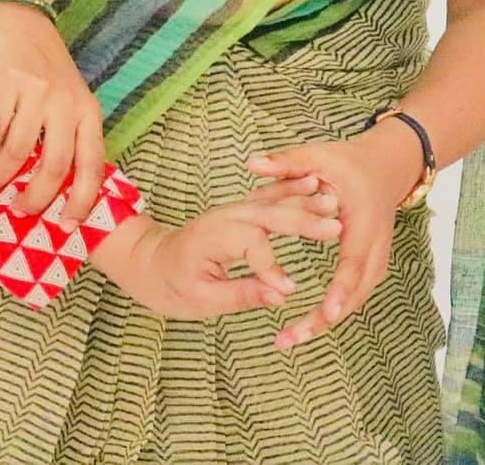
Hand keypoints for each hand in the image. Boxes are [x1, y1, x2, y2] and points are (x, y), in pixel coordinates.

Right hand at [0, 0, 106, 220]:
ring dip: (0, 176)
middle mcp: (67, 104)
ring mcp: (38, 92)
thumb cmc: (43, 65)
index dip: (81, 201)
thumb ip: (67, 133)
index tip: (66, 226)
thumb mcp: (68, 98)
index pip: (92, 166)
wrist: (17, 17)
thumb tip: (56, 187)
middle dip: (34, 197)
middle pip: (54, 166)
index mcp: (88, 112)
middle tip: (18, 210)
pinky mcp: (9, 80)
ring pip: (20, 150)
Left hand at [91, 175, 342, 317]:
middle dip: (302, 220)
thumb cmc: (171, 284)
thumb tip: (280, 296)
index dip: (271, 266)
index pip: (250, 244)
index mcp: (211, 237)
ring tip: (333, 201)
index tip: (291, 290)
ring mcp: (233, 211)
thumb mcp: (201, 299)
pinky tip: (314, 185)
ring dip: (303, 201)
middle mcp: (224, 217)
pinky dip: (291, 191)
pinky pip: (269, 197)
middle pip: (268, 214)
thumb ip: (242, 294)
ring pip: (272, 201)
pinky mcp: (240, 212)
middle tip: (335, 227)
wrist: (149, 261)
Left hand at [248, 122, 426, 349]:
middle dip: (324, 319)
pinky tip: (306, 327)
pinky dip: (331, 312)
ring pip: (355, 299)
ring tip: (289, 340)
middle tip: (290, 338)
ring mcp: (377, 259)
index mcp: (362, 222)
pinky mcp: (370, 266)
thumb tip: (251, 163)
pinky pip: (352, 295)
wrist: (384, 167)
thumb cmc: (347, 162)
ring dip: (324, 322)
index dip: (340, 289)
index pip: (353, 261)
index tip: (324, 313)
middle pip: (355, 292)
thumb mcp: (316, 156)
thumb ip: (285, 162)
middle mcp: (376, 246)